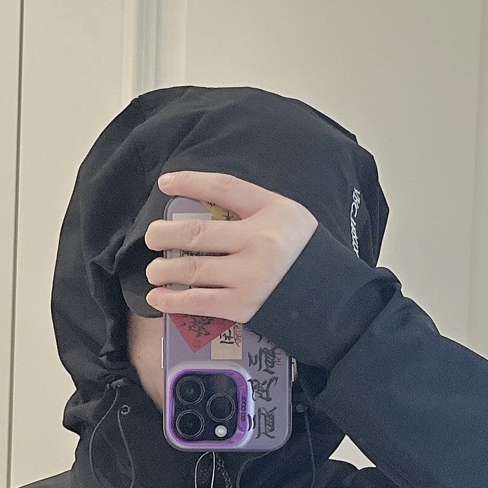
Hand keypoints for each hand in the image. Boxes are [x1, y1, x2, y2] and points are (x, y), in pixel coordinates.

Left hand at [144, 171, 316, 328]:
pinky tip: (158, 297)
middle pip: (196, 233)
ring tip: (154, 270)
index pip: (223, 188)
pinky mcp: (244, 306)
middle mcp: (259, 241)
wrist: (336, 300)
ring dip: (163, 269)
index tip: (165, 183)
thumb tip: (206, 208)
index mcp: (272, 212)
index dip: (190, 182)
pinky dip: (171, 300)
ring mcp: (250, 275)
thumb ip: (254, 210)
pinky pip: (198, 301)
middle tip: (151, 236)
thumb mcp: (289, 218)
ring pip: (191, 269)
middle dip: (163, 234)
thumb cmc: (308, 256)